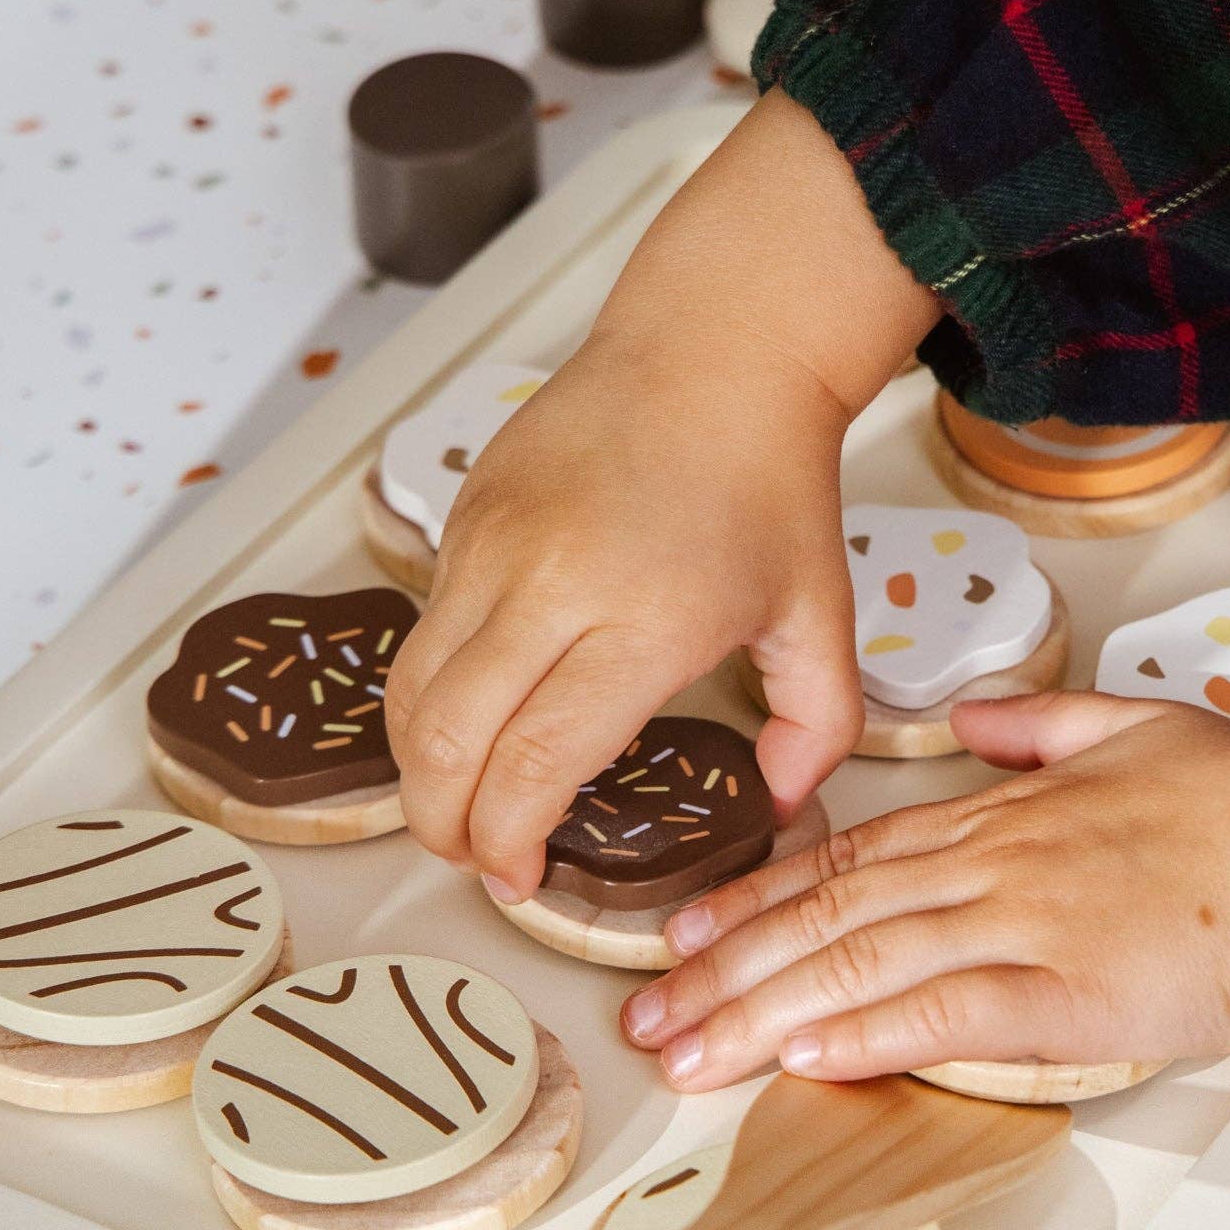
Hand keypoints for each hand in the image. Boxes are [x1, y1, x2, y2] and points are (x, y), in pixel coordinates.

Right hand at [383, 91, 937, 896]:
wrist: (713, 348)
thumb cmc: (769, 482)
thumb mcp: (818, 613)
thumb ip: (814, 726)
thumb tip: (780, 804)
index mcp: (642, 620)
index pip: (533, 761)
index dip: (508, 840)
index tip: (521, 880)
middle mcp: (549, 583)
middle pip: (446, 741)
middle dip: (443, 826)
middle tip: (472, 859)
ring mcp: (492, 545)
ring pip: (411, 691)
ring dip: (418, 768)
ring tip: (456, 805)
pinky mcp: (462, 517)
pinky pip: (421, 631)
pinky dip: (430, 695)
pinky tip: (473, 718)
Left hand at [620, 691, 1229, 1089]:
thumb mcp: (1134, 727)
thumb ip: (1042, 726)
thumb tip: (976, 725)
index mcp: (997, 816)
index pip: (846, 862)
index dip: (753, 900)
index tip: (686, 932)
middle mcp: (987, 869)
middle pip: (826, 919)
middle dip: (726, 971)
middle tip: (648, 1019)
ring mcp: (1019, 927)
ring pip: (860, 969)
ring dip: (762, 1016)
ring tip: (689, 1057)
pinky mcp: (1062, 993)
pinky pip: (943, 1016)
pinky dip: (865, 1037)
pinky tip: (803, 1061)